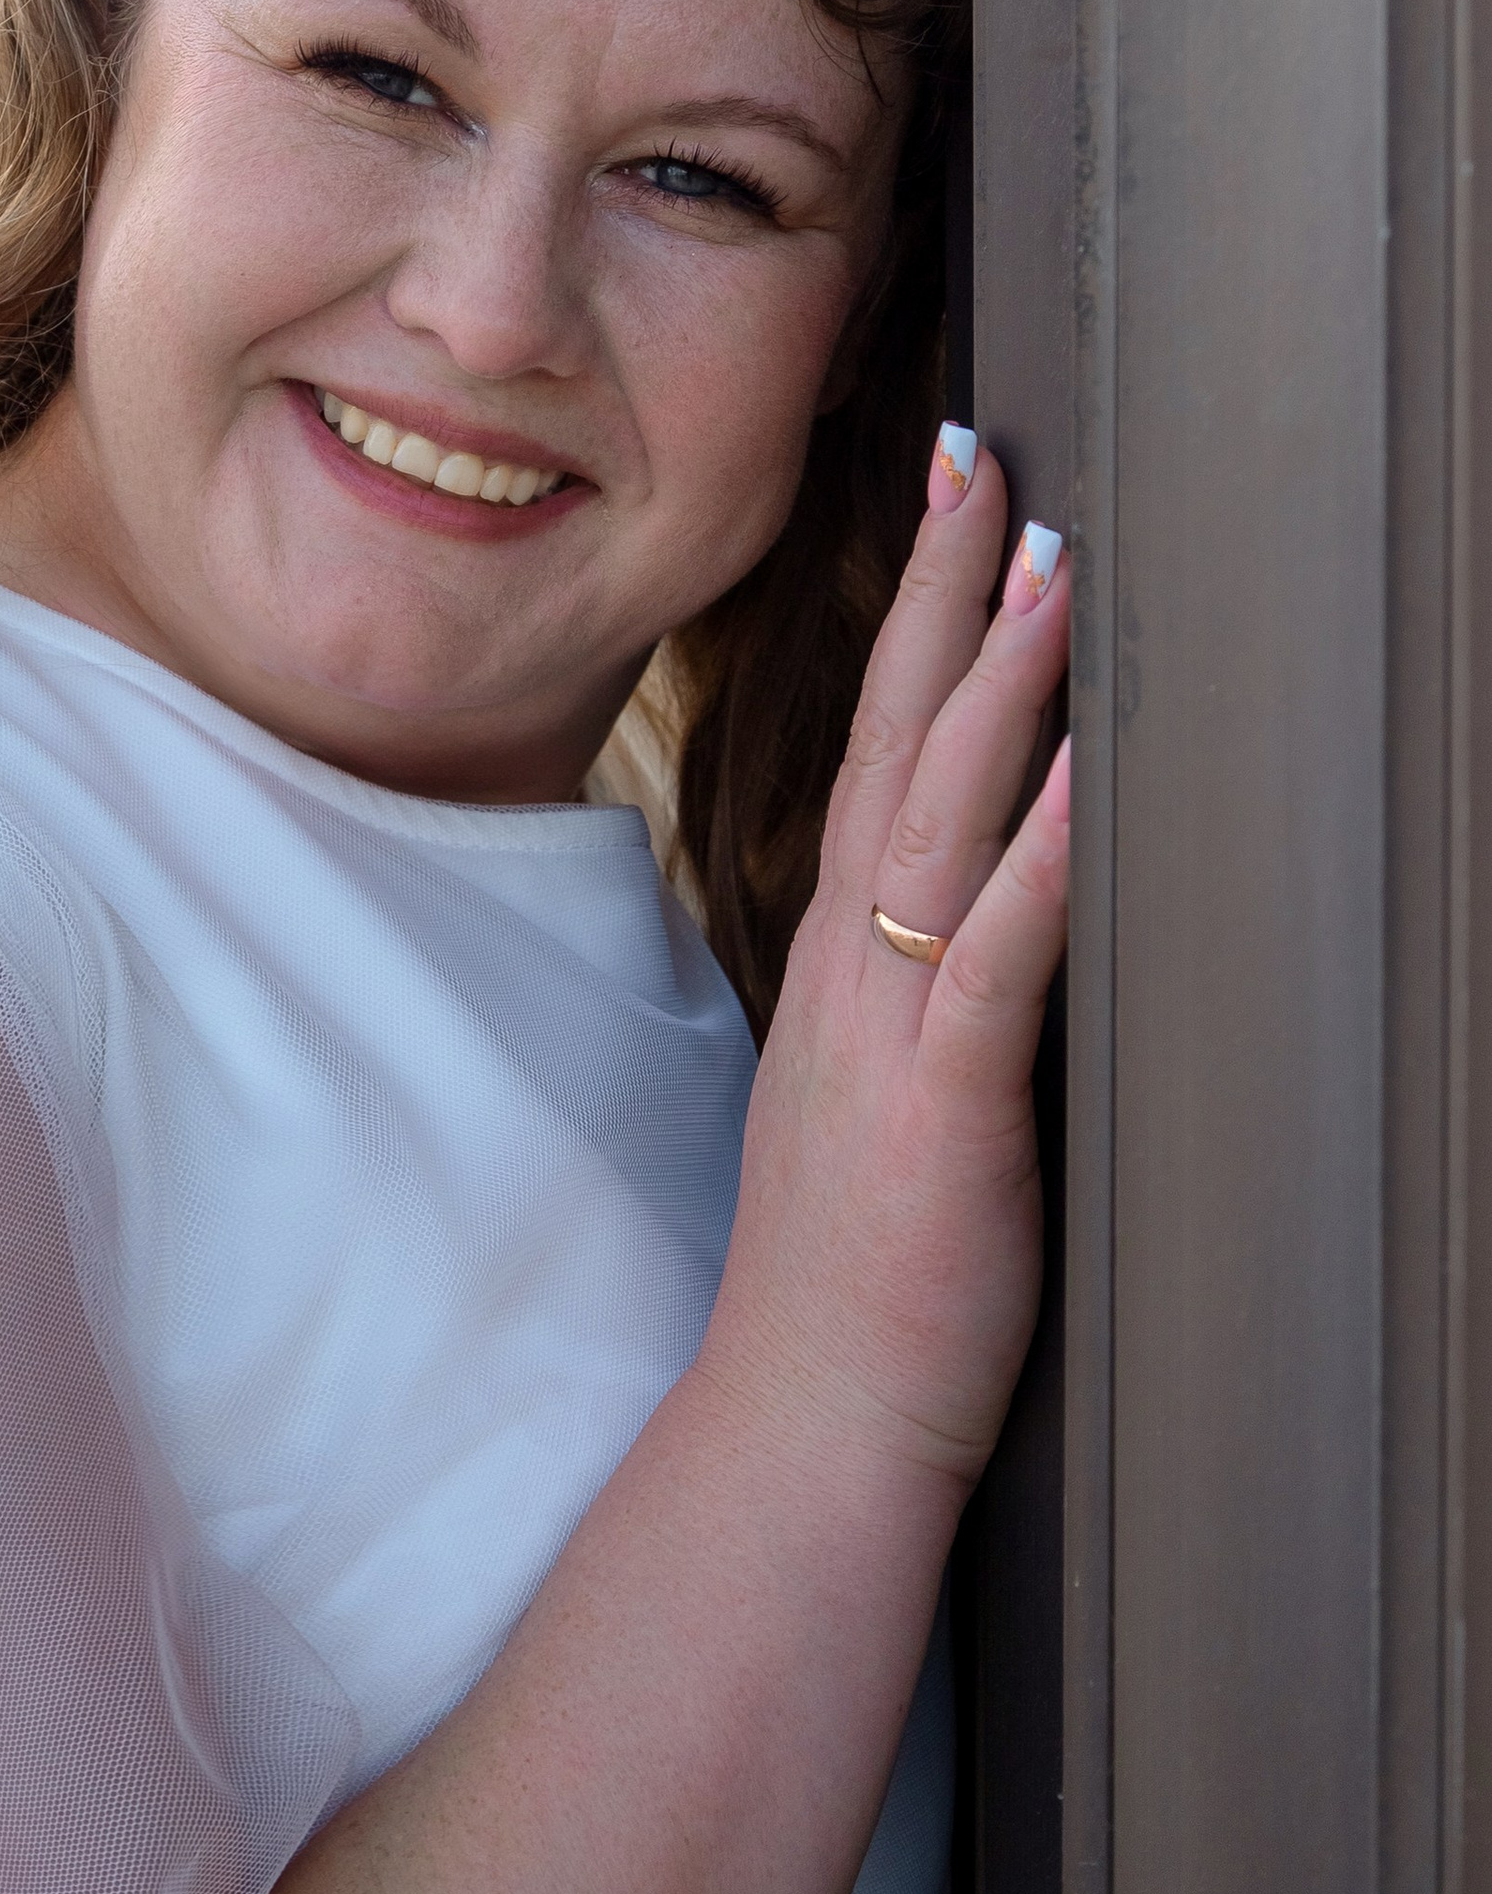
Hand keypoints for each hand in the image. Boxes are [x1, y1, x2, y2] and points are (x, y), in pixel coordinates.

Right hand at [704, 425, 1072, 1494]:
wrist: (803, 1434)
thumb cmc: (855, 1288)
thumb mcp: (880, 1108)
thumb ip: (923, 1006)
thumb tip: (983, 931)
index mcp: (840, 970)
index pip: (874, 758)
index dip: (910, 627)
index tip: (945, 505)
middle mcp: (852, 976)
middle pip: (894, 747)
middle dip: (939, 595)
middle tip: (981, 458)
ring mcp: (886, 1037)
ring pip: (941, 824)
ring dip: (997, 685)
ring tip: (1049, 560)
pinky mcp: (938, 1114)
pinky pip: (994, 960)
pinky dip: (1045, 856)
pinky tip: (1090, 772)